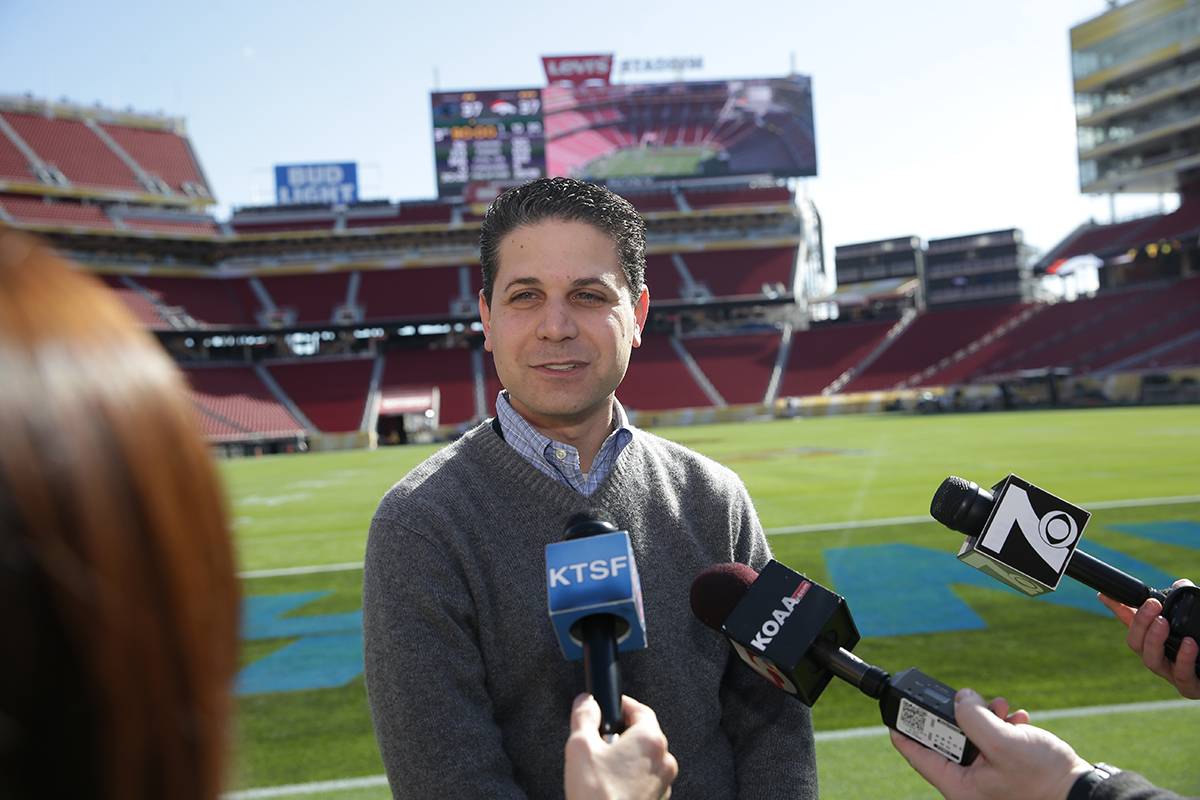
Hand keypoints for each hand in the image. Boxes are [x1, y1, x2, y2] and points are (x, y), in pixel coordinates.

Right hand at [564, 693, 677, 799]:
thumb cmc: (596, 795)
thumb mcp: (580, 747)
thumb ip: (584, 717)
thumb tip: (587, 702)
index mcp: (650, 740)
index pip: (641, 710)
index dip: (623, 706)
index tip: (609, 708)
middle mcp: (663, 761)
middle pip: (644, 736)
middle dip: (622, 735)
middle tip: (599, 742)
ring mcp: (663, 784)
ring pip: (646, 761)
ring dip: (627, 759)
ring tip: (603, 769)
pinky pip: (646, 782)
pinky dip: (632, 779)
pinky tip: (611, 787)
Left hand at [890, 688, 1090, 799]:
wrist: (1081, 790)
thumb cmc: (1044, 778)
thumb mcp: (1002, 742)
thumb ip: (973, 718)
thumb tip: (961, 699)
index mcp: (959, 786)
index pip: (916, 755)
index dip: (901, 730)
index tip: (893, 709)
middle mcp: (969, 783)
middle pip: (945, 739)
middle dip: (959, 715)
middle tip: (970, 701)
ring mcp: (987, 775)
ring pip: (971, 735)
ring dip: (984, 716)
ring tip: (1001, 709)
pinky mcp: (1004, 767)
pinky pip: (992, 739)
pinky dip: (1001, 724)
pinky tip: (1016, 719)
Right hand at [1098, 579, 1199, 698]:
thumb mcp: (1188, 625)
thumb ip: (1182, 605)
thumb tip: (1177, 584)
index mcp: (1153, 642)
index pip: (1129, 623)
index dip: (1116, 608)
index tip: (1104, 593)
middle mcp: (1157, 658)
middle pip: (1135, 643)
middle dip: (1141, 622)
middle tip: (1153, 604)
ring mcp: (1171, 675)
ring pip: (1151, 661)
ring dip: (1154, 639)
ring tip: (1163, 622)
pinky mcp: (1190, 687)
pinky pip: (1182, 675)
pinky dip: (1183, 658)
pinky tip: (1189, 643)